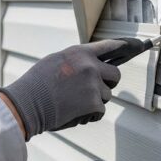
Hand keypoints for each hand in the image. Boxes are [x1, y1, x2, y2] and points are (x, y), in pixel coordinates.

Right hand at [0, 40, 123, 139]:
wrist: (27, 104)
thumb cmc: (36, 84)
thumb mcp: (56, 61)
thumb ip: (75, 61)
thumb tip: (89, 64)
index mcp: (80, 53)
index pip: (108, 46)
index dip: (123, 47)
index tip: (133, 46)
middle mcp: (90, 66)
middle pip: (115, 75)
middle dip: (108, 83)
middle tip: (94, 90)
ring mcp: (93, 85)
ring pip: (106, 95)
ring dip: (95, 101)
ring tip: (74, 103)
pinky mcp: (94, 103)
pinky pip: (100, 110)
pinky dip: (90, 115)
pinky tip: (75, 113)